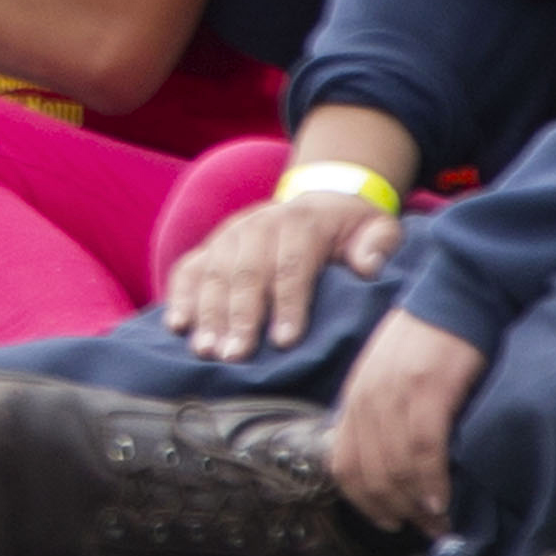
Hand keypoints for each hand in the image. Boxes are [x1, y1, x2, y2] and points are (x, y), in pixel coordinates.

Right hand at [166, 187, 403, 360]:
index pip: (290, 265)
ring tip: (206, 350)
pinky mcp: (211, 245)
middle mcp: (258, 225)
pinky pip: (188, 269)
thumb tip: (367, 266)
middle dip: (239, 317)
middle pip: (245, 273)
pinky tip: (177, 325)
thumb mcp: (378, 227)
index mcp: (301, 224)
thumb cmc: (352, 228)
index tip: (285, 342)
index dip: (287, 304)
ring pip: (212, 274)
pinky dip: (180, 296)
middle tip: (236, 356)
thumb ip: (378, 243)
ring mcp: (229, 234)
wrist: (321, 199)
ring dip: (207, 314)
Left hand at [327, 307, 486, 536]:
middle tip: (422, 530)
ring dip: (416, 504)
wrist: (450, 297)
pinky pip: (423, 446)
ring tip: (438, 524)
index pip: (341, 463)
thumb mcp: (386, 379)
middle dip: (394, 509)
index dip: (362, 501)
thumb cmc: (423, 343)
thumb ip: (380, 417)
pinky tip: (443, 499)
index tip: (387, 523)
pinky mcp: (426, 388)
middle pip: (368, 471)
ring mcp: (393, 392)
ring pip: (395, 465)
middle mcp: (365, 398)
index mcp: (353, 397)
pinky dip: (431, 478)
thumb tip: (389, 468)